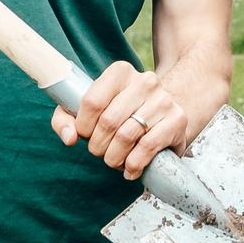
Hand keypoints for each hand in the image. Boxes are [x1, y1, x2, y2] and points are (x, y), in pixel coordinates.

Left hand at [51, 61, 192, 178]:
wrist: (163, 115)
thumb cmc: (120, 114)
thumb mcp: (90, 110)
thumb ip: (66, 119)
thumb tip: (69, 138)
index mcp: (120, 72)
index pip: (92, 101)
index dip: (83, 126)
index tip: (85, 135)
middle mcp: (144, 81)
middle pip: (108, 121)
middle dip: (98, 146)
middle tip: (100, 152)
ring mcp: (163, 100)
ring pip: (126, 136)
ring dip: (114, 158)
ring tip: (114, 161)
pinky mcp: (177, 120)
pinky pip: (148, 147)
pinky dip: (134, 165)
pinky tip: (130, 170)